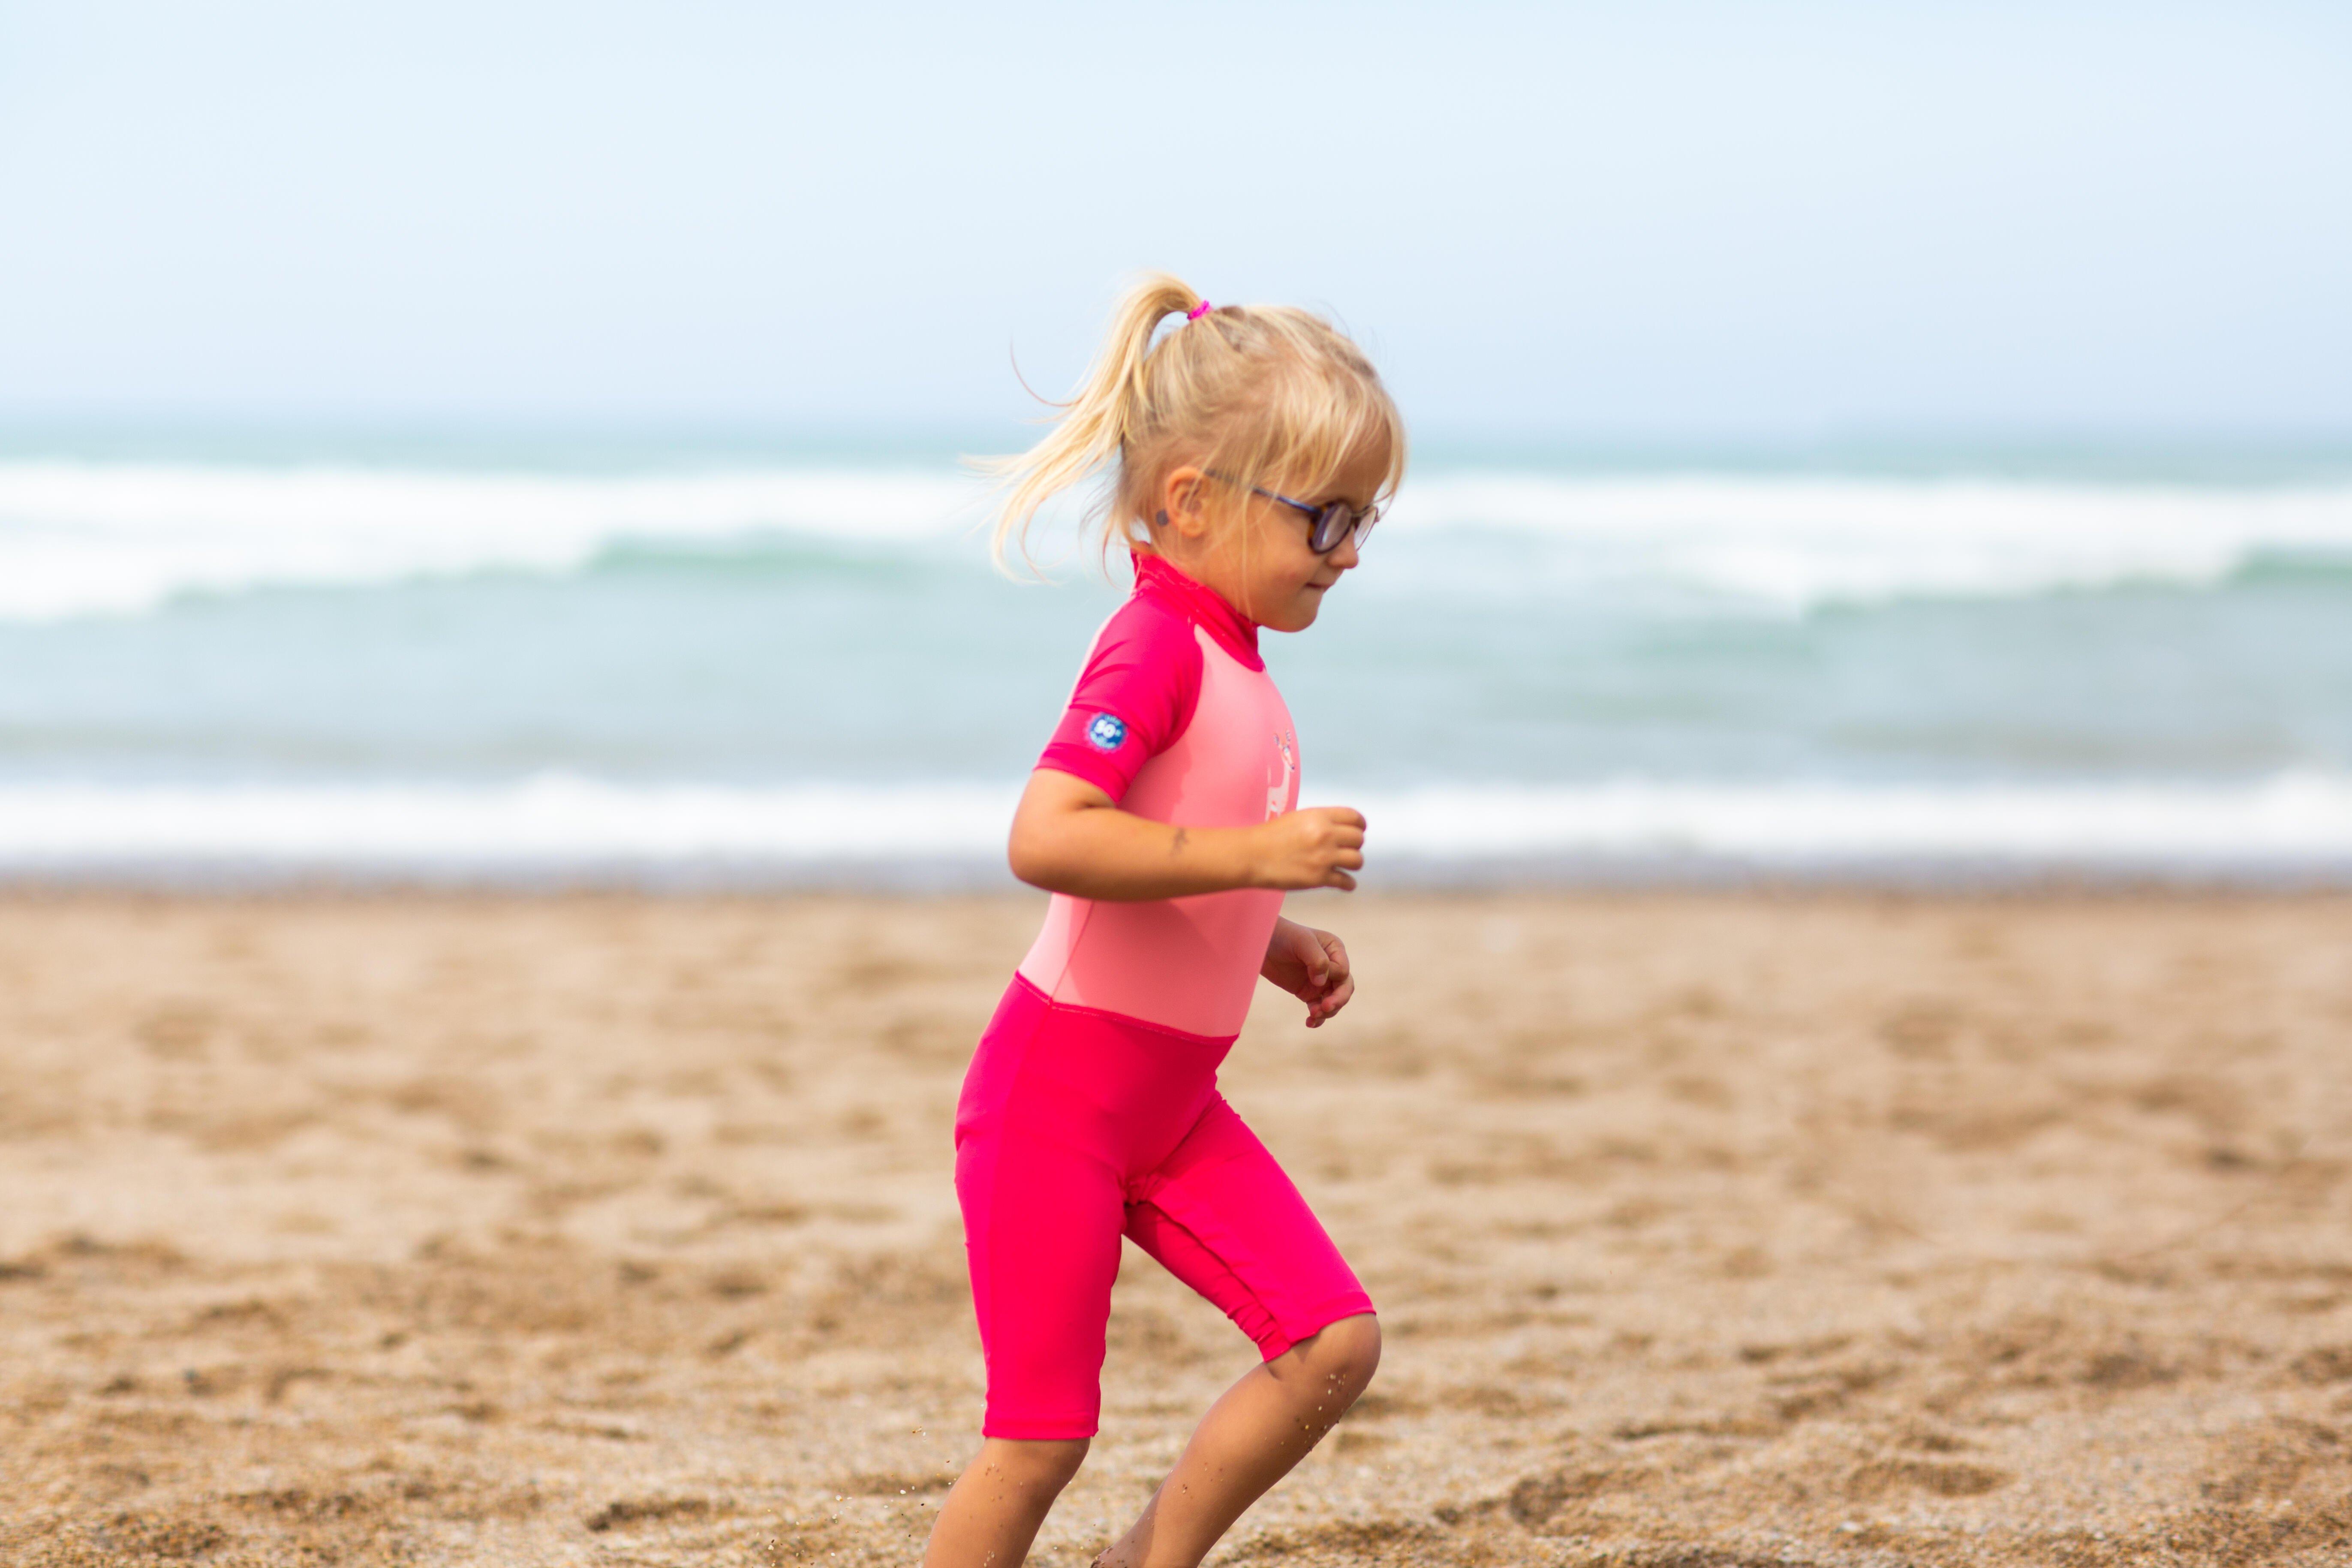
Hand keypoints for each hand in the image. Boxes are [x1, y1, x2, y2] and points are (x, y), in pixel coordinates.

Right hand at [1250, 807, 1365, 890]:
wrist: (1251, 856)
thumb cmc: (1270, 836)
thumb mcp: (1298, 818)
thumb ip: (1321, 821)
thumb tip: (1340, 829)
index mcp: (1320, 817)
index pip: (1355, 818)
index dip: (1359, 825)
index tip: (1357, 831)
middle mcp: (1325, 835)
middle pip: (1359, 839)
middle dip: (1354, 845)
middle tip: (1345, 850)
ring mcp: (1324, 857)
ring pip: (1357, 860)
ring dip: (1353, 864)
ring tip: (1345, 866)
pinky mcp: (1319, 878)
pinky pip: (1346, 882)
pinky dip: (1348, 884)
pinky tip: (1344, 883)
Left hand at [1261, 918, 1354, 1027]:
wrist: (1261, 943)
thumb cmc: (1283, 936)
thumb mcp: (1301, 942)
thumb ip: (1316, 960)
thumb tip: (1321, 983)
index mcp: (1335, 950)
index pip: (1343, 970)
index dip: (1333, 977)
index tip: (1316, 977)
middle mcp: (1331, 967)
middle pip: (1345, 988)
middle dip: (1338, 1000)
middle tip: (1325, 1008)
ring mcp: (1320, 981)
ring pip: (1334, 1001)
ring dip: (1327, 1011)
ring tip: (1313, 1015)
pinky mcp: (1308, 992)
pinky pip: (1318, 1008)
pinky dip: (1317, 1017)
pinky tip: (1310, 1023)